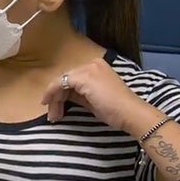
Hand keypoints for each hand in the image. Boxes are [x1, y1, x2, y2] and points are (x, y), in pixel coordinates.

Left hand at [40, 57, 159, 134]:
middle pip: (66, 79)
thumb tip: (65, 97)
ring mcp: (88, 69)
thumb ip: (80, 94)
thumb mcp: (94, 100)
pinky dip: (52, 94)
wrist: (130, 113)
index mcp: (97, 67)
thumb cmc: (117, 110)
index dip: (61, 93)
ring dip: (54, 99)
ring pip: (61, 82)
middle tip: (53, 115)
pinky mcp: (83, 77)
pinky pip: (60, 83)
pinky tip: (50, 105)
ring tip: (53, 116)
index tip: (55, 107)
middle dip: (56, 97)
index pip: (73, 78)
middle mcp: (92, 64)